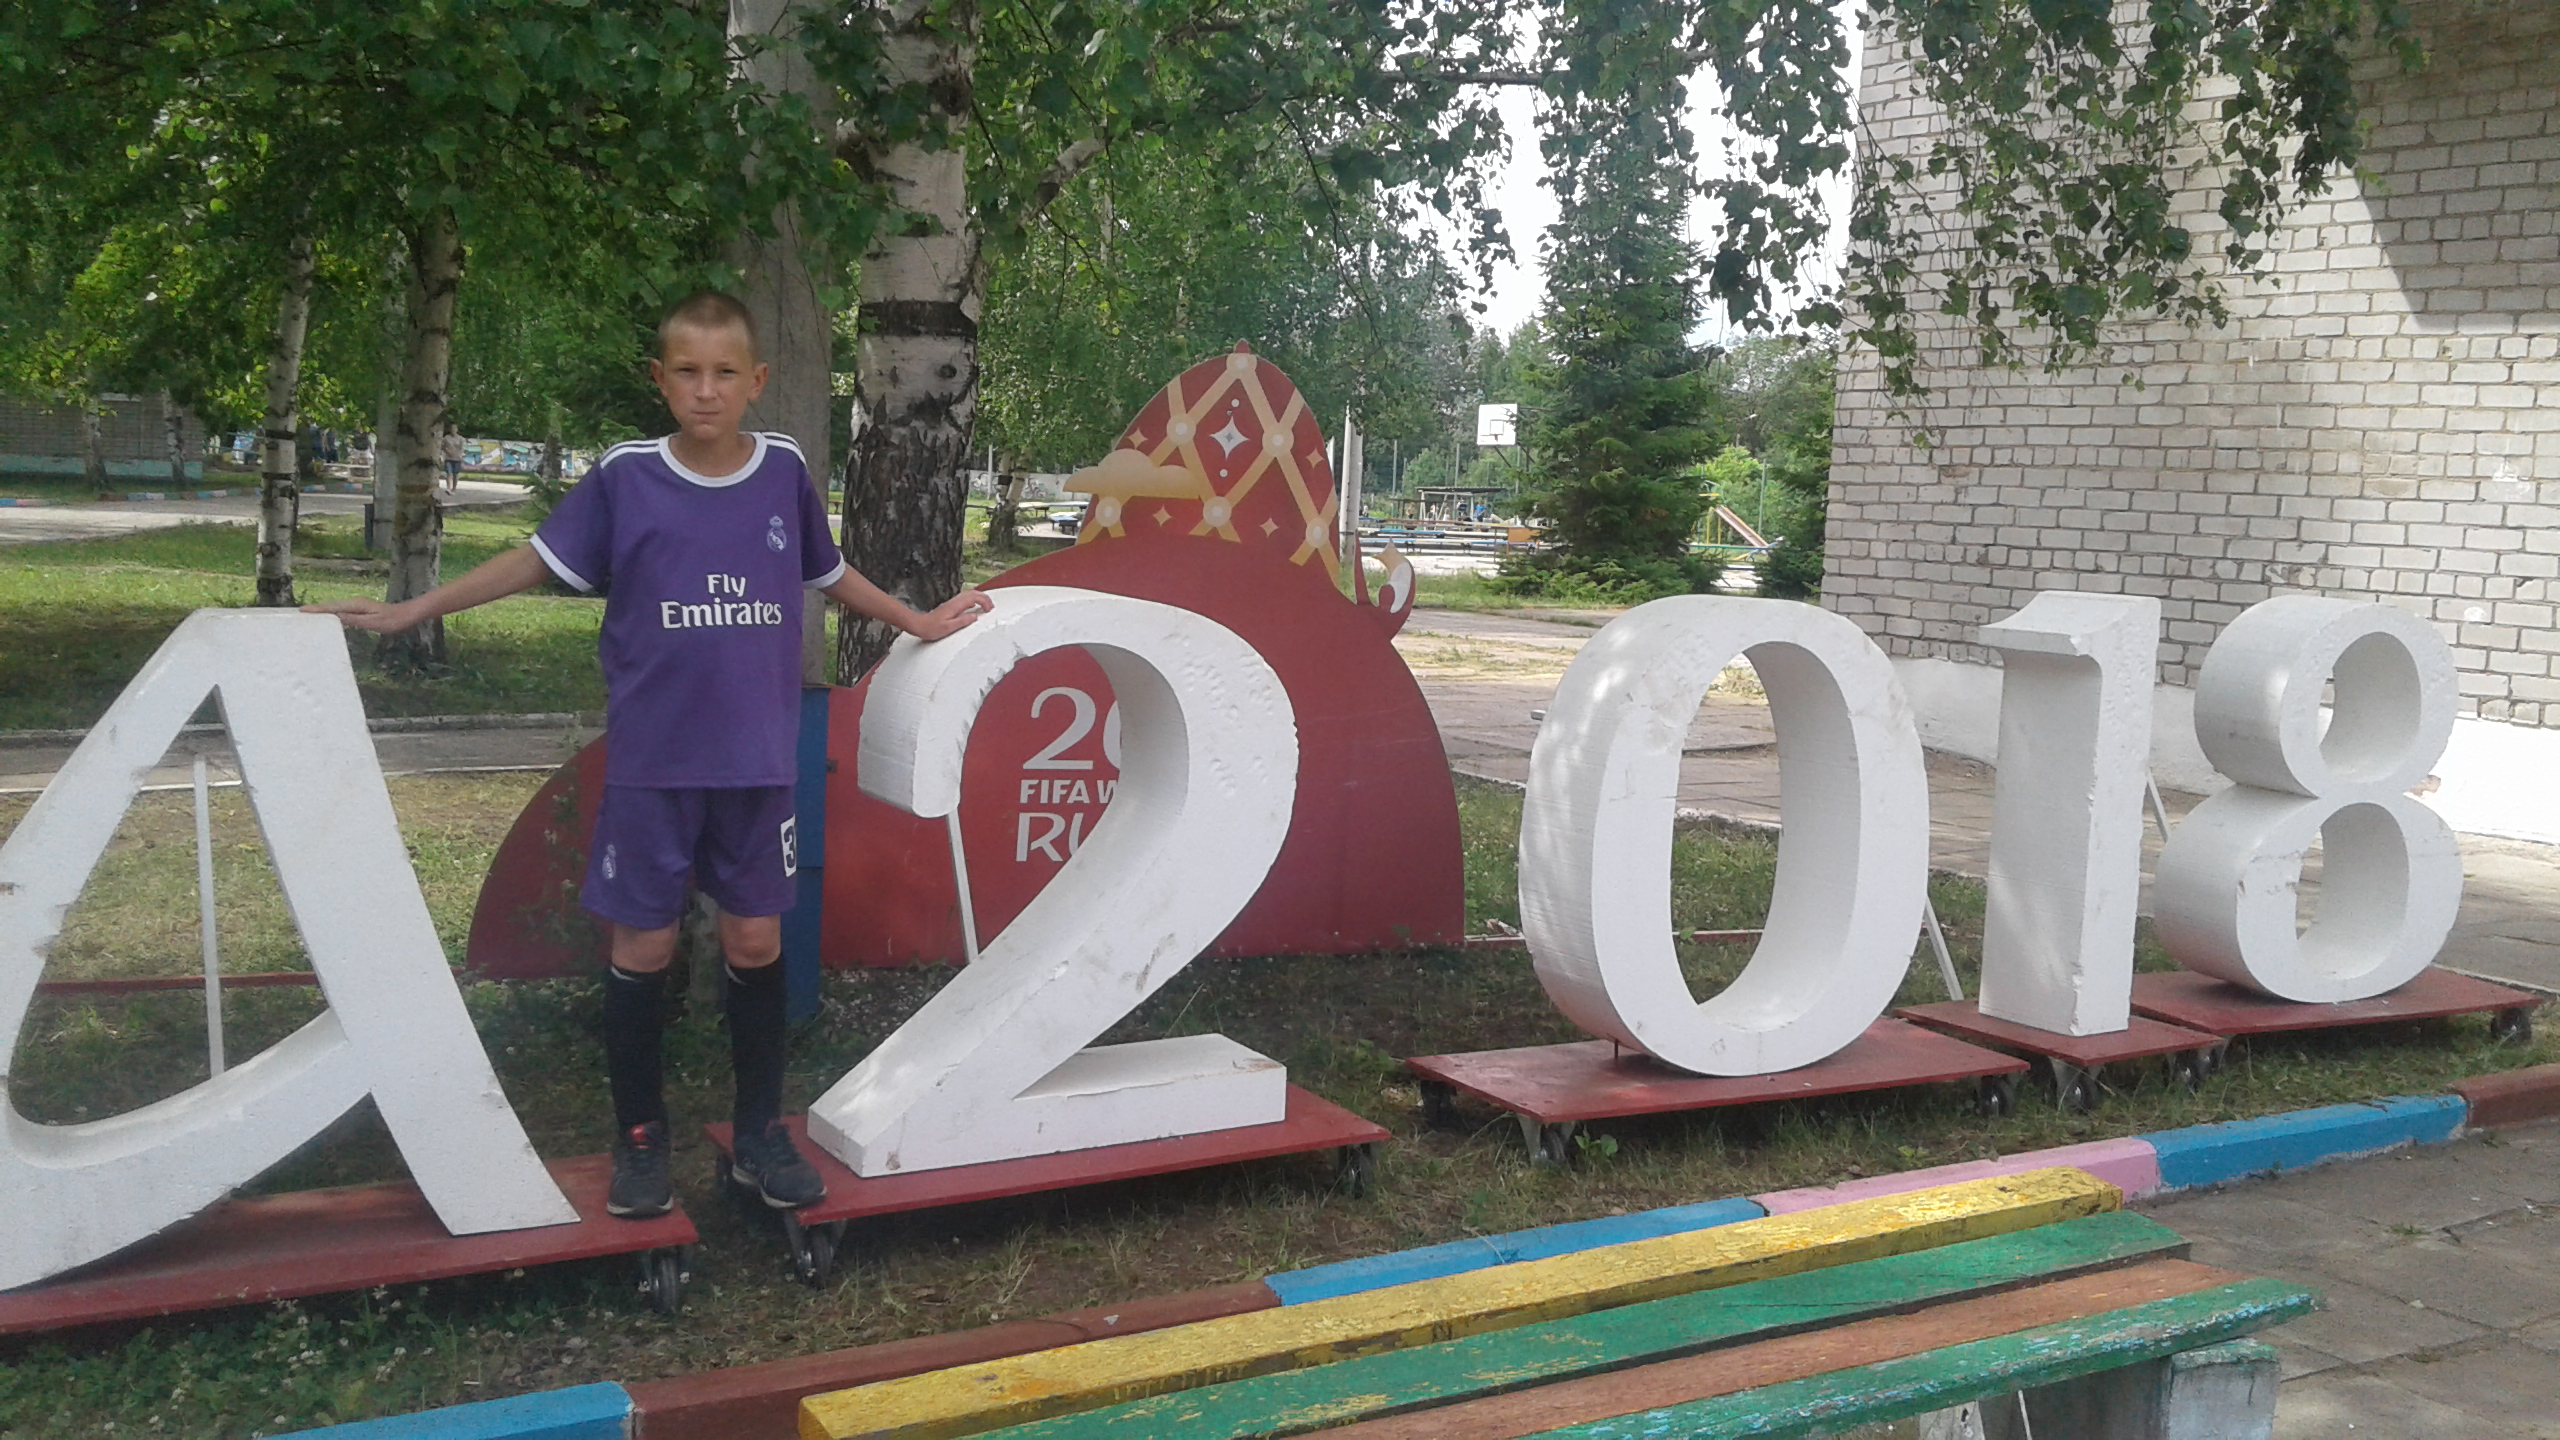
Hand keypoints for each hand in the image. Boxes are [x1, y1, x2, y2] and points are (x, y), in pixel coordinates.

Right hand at [303, 597, 420, 633]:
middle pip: (331, 606)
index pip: (332, 608)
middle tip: (299, 613)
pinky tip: (328, 619)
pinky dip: (332, 614)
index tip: (302, 611)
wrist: (407, 615)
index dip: (317, 610)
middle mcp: (355, 603)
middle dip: (315, 609)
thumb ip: (354, 620)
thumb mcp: (373, 623)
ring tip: (308, 616)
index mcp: (356, 605)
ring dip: (322, 611)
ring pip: (336, 608)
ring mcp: (358, 606)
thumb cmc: (393, 621)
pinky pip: (342, 611)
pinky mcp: (361, 610)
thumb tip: (335, 617)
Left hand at [911, 588, 993, 640]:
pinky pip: (965, 598)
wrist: (919, 625)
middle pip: (973, 593)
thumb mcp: (949, 627)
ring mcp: (952, 603)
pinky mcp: (951, 606)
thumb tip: (975, 616)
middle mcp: (954, 602)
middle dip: (985, 598)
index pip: (974, 598)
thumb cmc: (932, 627)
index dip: (984, 602)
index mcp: (955, 606)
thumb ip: (963, 621)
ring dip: (980, 598)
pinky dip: (974, 600)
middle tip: (991, 606)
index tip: (989, 609)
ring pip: (969, 594)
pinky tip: (974, 606)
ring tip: (986, 606)